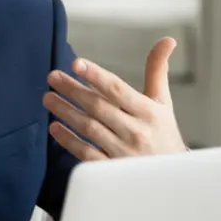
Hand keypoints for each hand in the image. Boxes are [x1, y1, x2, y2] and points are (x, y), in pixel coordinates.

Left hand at [43, 37, 187, 160]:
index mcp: (149, 112)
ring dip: (66, 111)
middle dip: (73, 90)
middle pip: (98, 106)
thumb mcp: (163, 103)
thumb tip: (167, 40)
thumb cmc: (163, 134)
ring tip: (48, 98)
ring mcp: (123, 153)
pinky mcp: (112, 170)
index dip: (96, 75)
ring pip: (89, 128)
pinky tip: (55, 128)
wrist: (172, 179)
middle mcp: (136, 132)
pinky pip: (86, 153)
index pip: (118, 90)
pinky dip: (69, 140)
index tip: (77, 63)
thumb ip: (157, 71)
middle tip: (52, 77)